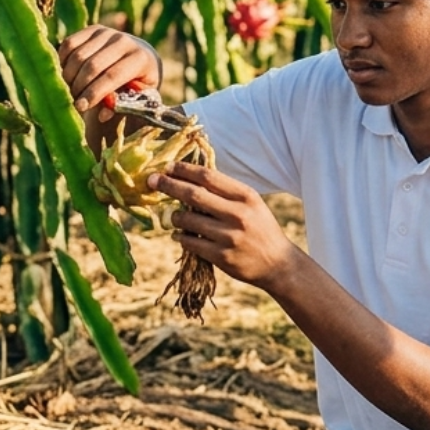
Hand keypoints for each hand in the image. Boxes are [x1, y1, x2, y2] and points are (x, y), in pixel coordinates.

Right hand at [56, 26, 162, 152]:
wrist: (140, 56)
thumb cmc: (138, 84)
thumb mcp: (137, 97)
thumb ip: (121, 105)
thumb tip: (103, 115)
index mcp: (140, 58)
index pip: (112, 76)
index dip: (94, 92)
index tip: (80, 107)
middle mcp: (124, 41)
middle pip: (92, 66)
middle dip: (79, 87)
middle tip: (72, 101)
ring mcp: (108, 32)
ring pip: (78, 55)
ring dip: (69, 76)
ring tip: (69, 91)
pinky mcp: (93, 29)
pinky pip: (69, 44)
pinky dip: (63, 61)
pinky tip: (65, 74)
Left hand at [151, 161, 302, 290]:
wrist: (278, 263)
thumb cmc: (260, 228)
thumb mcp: (251, 203)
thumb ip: (226, 192)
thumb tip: (191, 178)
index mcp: (246, 196)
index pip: (208, 176)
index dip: (185, 170)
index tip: (168, 166)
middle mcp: (238, 214)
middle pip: (193, 195)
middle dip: (169, 185)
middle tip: (152, 181)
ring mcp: (229, 237)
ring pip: (187, 221)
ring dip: (174, 217)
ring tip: (173, 217)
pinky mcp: (222, 257)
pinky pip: (190, 243)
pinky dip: (180, 237)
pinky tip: (179, 235)